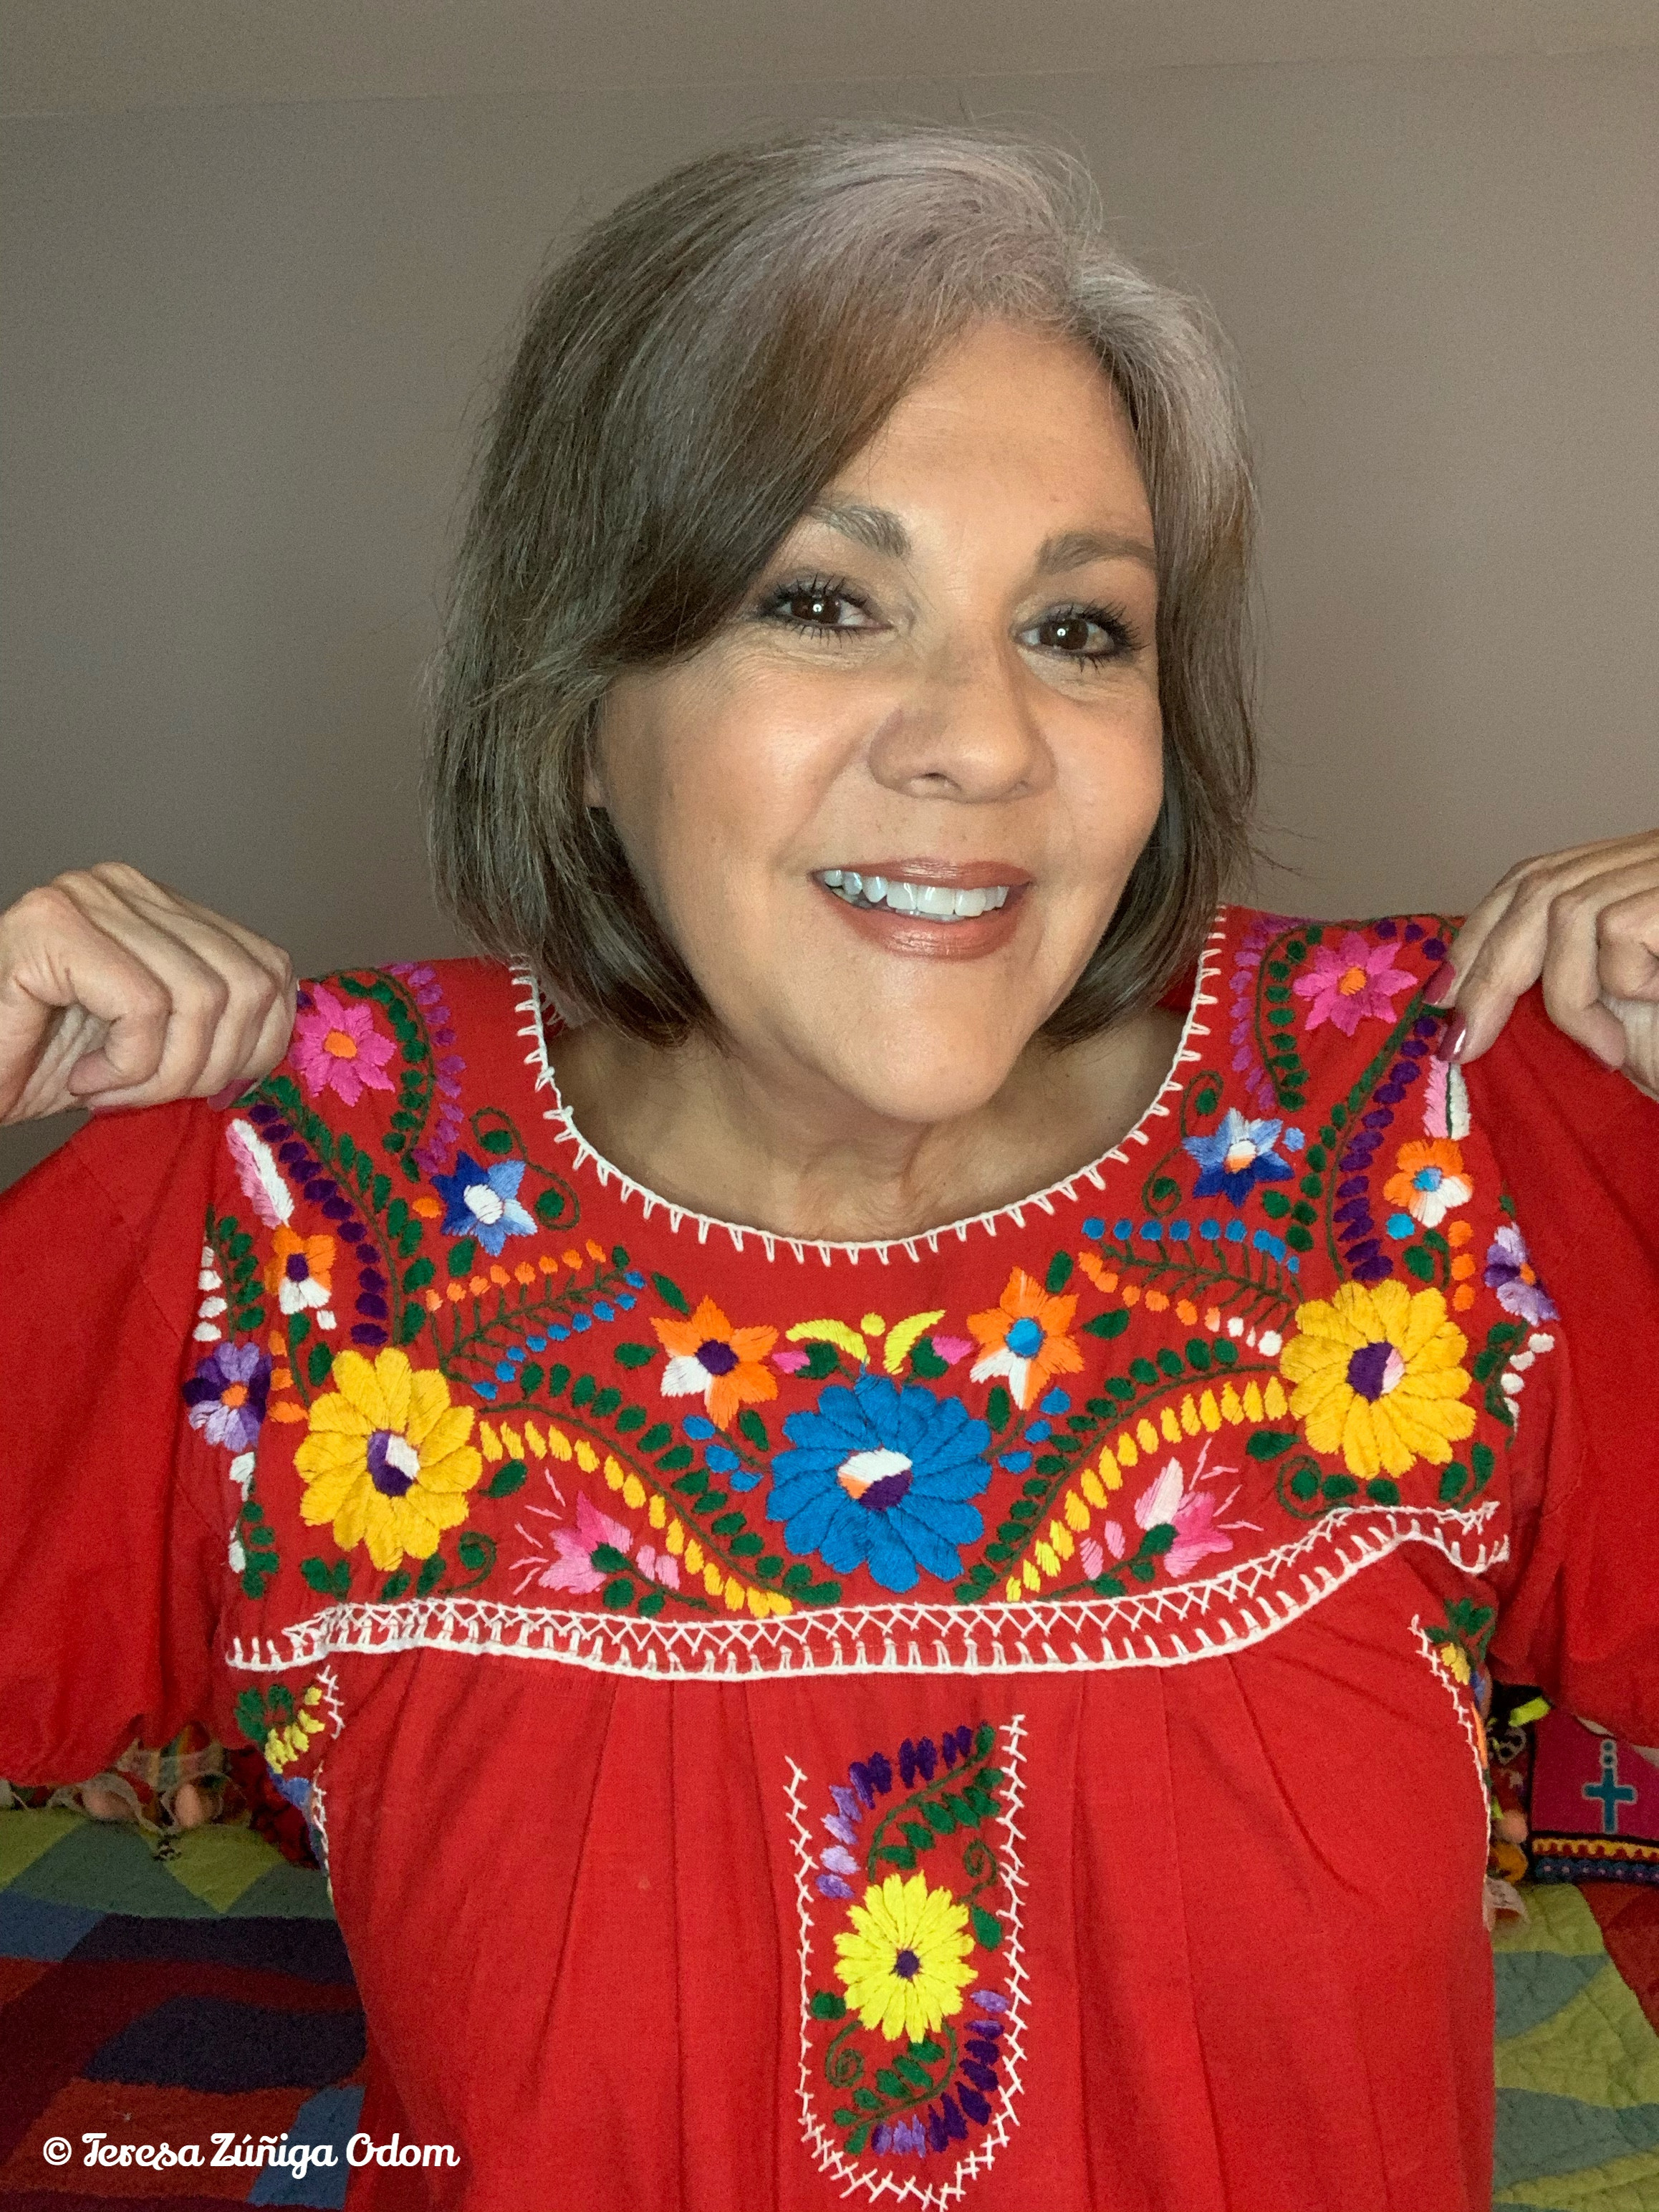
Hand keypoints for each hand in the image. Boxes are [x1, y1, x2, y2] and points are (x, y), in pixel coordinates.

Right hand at [0, 863, 296, 1123]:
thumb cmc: (41, 1063)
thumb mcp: (156, 1045)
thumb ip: (215, 1024)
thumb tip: (281, 1040)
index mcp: (164, 907)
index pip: (269, 968)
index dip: (260, 1046)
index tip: (208, 1090)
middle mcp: (130, 887)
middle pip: (246, 985)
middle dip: (209, 1068)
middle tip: (148, 1099)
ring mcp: (89, 897)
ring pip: (202, 999)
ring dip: (162, 1073)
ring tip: (112, 1090)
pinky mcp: (53, 928)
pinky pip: (145, 1007)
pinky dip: (126, 1065)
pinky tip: (86, 1079)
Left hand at [1437, 830, 1658, 1099]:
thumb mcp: (1633, 1002)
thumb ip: (1574, 982)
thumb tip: (1475, 997)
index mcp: (1632, 870)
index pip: (1535, 878)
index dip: (1482, 931)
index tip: (1441, 995)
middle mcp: (1651, 855)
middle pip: (1539, 886)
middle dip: (1487, 967)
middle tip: (1461, 1044)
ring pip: (1568, 910)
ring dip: (1567, 997)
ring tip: (1603, 1052)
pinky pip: (1618, 935)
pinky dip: (1615, 990)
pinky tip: (1641, 1028)